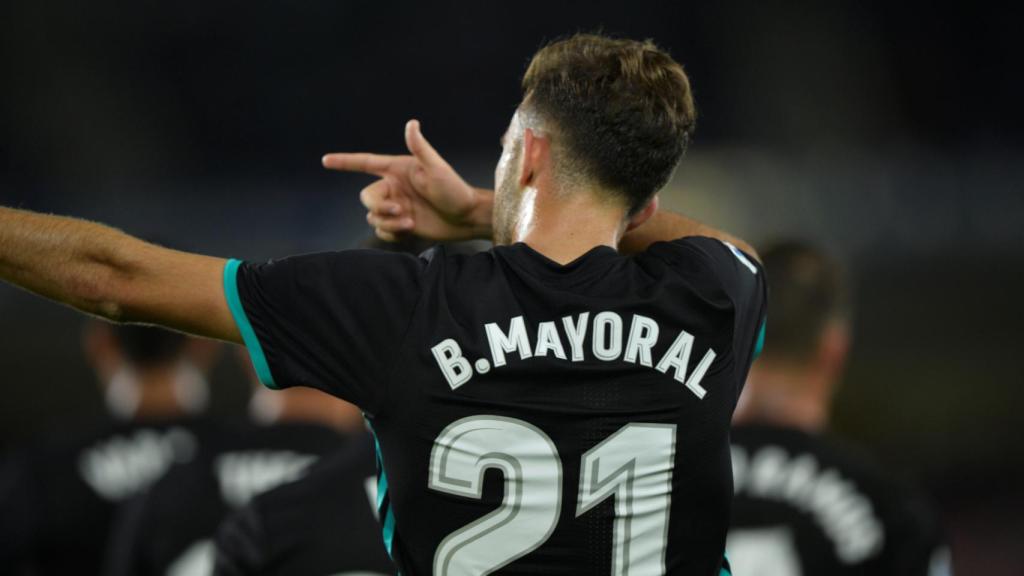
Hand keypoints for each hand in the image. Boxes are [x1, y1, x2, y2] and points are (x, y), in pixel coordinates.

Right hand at [323, 120, 491, 241]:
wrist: (465, 218)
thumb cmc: (454, 190)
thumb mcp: (437, 168)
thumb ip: (420, 147)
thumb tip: (411, 123)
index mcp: (398, 170)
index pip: (365, 164)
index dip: (345, 162)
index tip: (325, 161)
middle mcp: (394, 187)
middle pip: (367, 197)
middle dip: (380, 207)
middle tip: (401, 212)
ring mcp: (397, 207)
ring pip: (373, 216)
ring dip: (388, 223)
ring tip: (410, 223)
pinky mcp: (401, 225)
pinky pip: (382, 231)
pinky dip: (391, 234)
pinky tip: (408, 231)